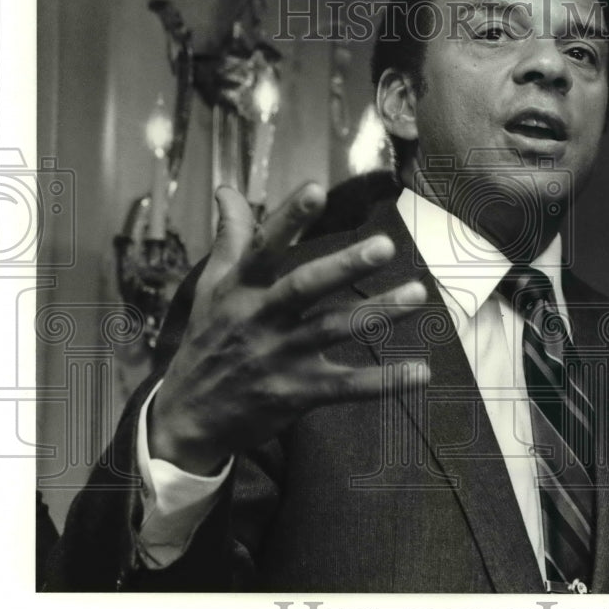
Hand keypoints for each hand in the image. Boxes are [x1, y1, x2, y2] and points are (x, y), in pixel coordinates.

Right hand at [148, 183, 426, 475]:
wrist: (188, 419)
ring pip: (334, 330)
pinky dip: (385, 381)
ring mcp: (280, 358)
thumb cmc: (208, 342)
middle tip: (385, 245)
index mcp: (240, 289)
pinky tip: (421, 371)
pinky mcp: (298, 393)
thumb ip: (230, 238)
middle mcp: (260, 319)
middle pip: (305, 288)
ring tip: (417, 293)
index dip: (287, 219)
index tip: (316, 190)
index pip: (263, 248)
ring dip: (378, 313)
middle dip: (344, 266)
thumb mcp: (212, 288)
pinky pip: (347, 387)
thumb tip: (227, 190)